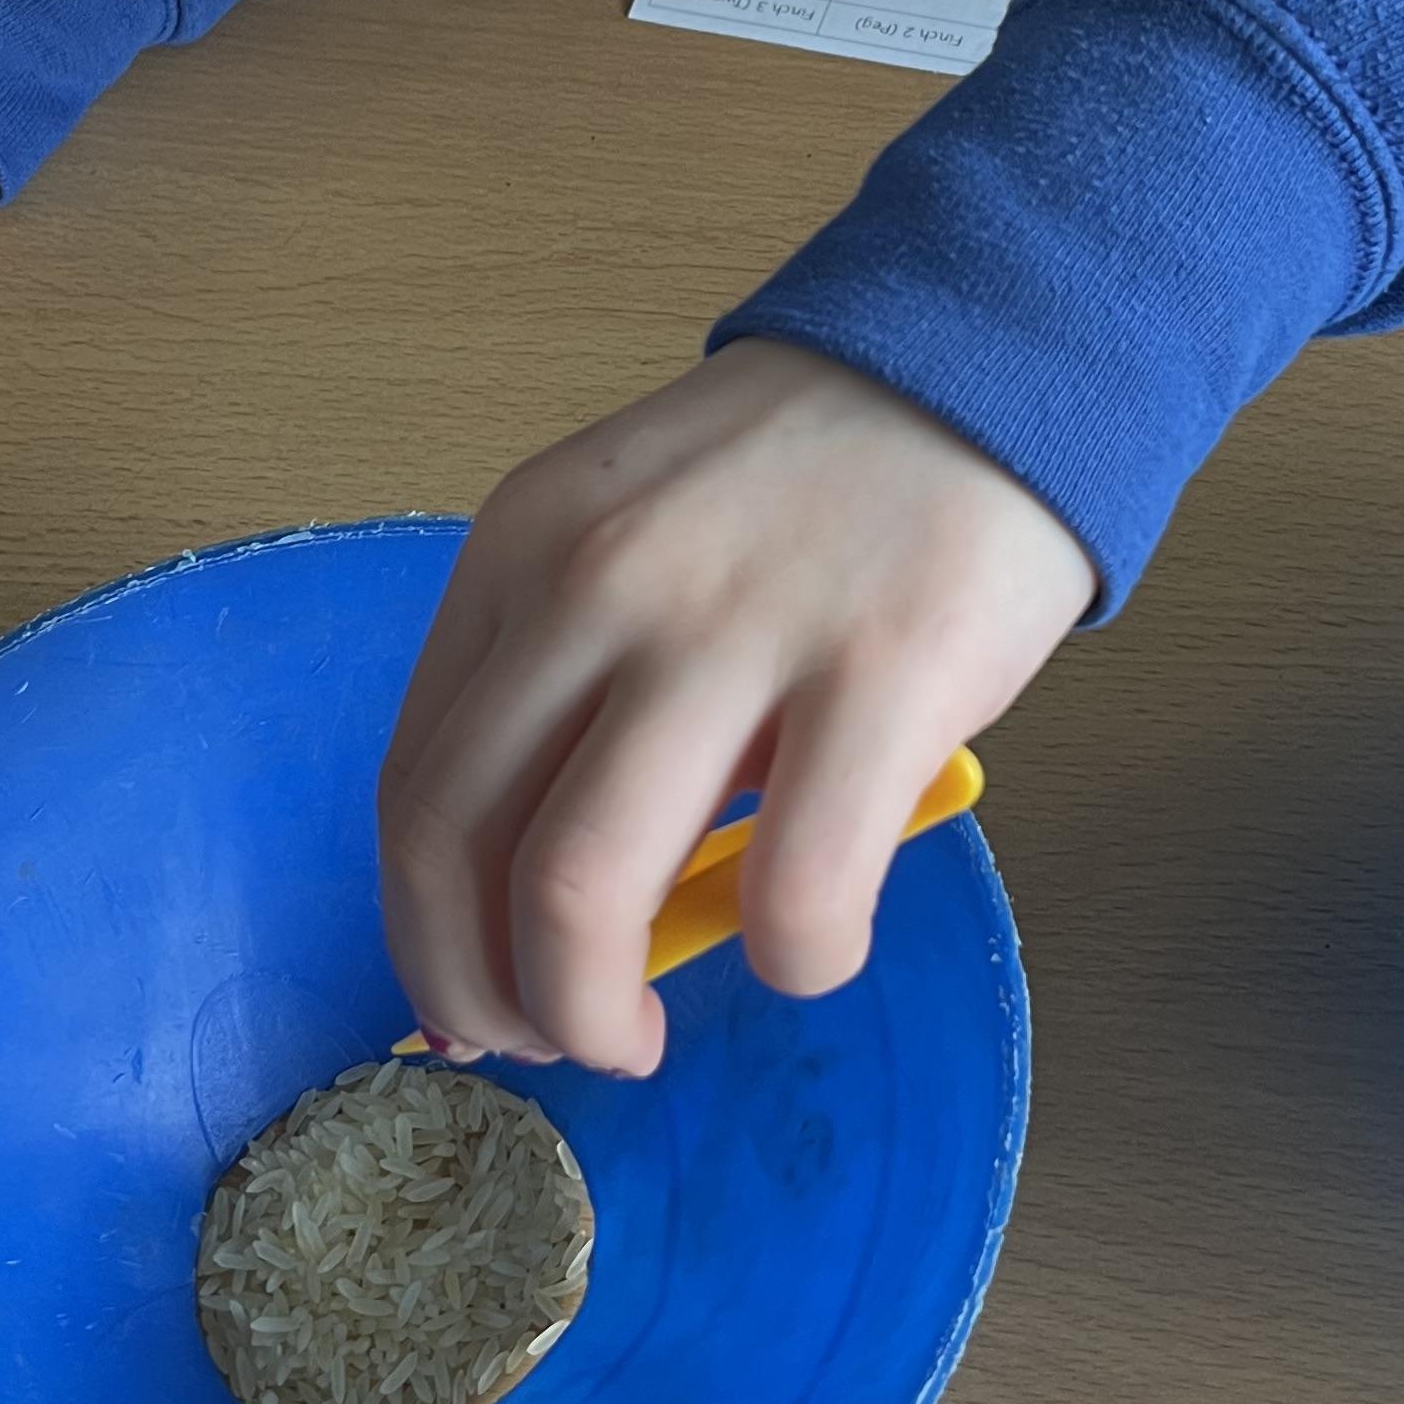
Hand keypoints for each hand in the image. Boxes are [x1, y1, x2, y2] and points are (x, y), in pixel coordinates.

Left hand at [379, 339, 1094, 1072]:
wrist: (987, 361)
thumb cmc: (813, 481)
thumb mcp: (641, 537)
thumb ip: (581, 680)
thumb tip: (544, 892)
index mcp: (523, 553)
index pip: (416, 781)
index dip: (424, 927)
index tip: (474, 995)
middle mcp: (595, 587)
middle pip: (461, 849)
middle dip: (483, 994)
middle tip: (548, 1042)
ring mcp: (729, 630)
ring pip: (578, 892)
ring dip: (592, 1012)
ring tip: (637, 1037)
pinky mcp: (875, 678)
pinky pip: (790, 894)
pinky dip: (789, 964)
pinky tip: (810, 951)